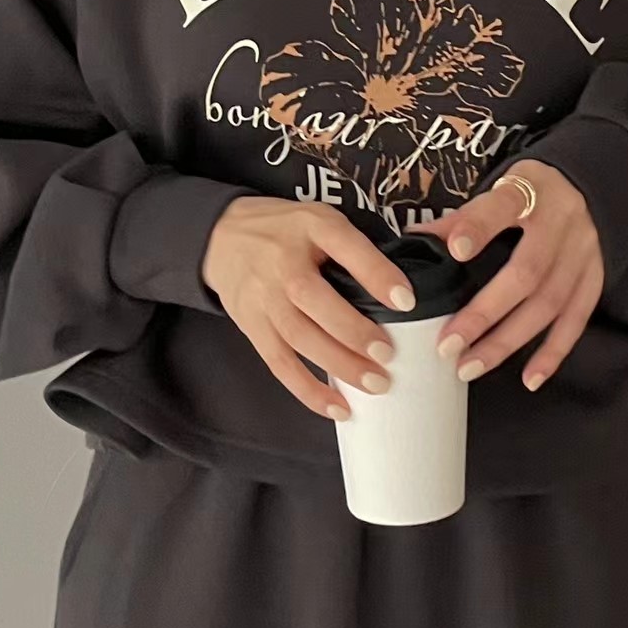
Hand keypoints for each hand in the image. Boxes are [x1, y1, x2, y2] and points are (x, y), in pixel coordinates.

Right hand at [201, 197, 415, 420]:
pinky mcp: (253, 327)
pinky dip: (308, 390)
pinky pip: (280, 364)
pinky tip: (337, 407)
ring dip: (338, 365)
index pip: (345, 246)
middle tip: (387, 354)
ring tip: (374, 383)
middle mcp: (283, 264)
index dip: (376, 274)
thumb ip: (356, 248)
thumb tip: (401, 291)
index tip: (406, 300)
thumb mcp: (322, 220)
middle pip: (314, 301)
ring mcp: (264, 299)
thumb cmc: (285, 232)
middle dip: (353, 331)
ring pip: (299, 337)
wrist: (221, 237)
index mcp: (310, 228)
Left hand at [411, 161, 603, 389]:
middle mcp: (562, 224)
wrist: (593, 186)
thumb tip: (416, 239)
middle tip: (447, 344)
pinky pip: (576, 320)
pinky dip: (554, 353)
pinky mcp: (595, 279)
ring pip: (548, 304)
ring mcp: (583, 255)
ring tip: (470, 367)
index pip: (503, 207)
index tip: (454, 250)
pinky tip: (529, 379)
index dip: (478, 228)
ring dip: (508, 341)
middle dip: (484, 313)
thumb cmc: (534, 192)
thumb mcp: (502, 187)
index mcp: (530, 192)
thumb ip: (463, 217)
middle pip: (525, 273)